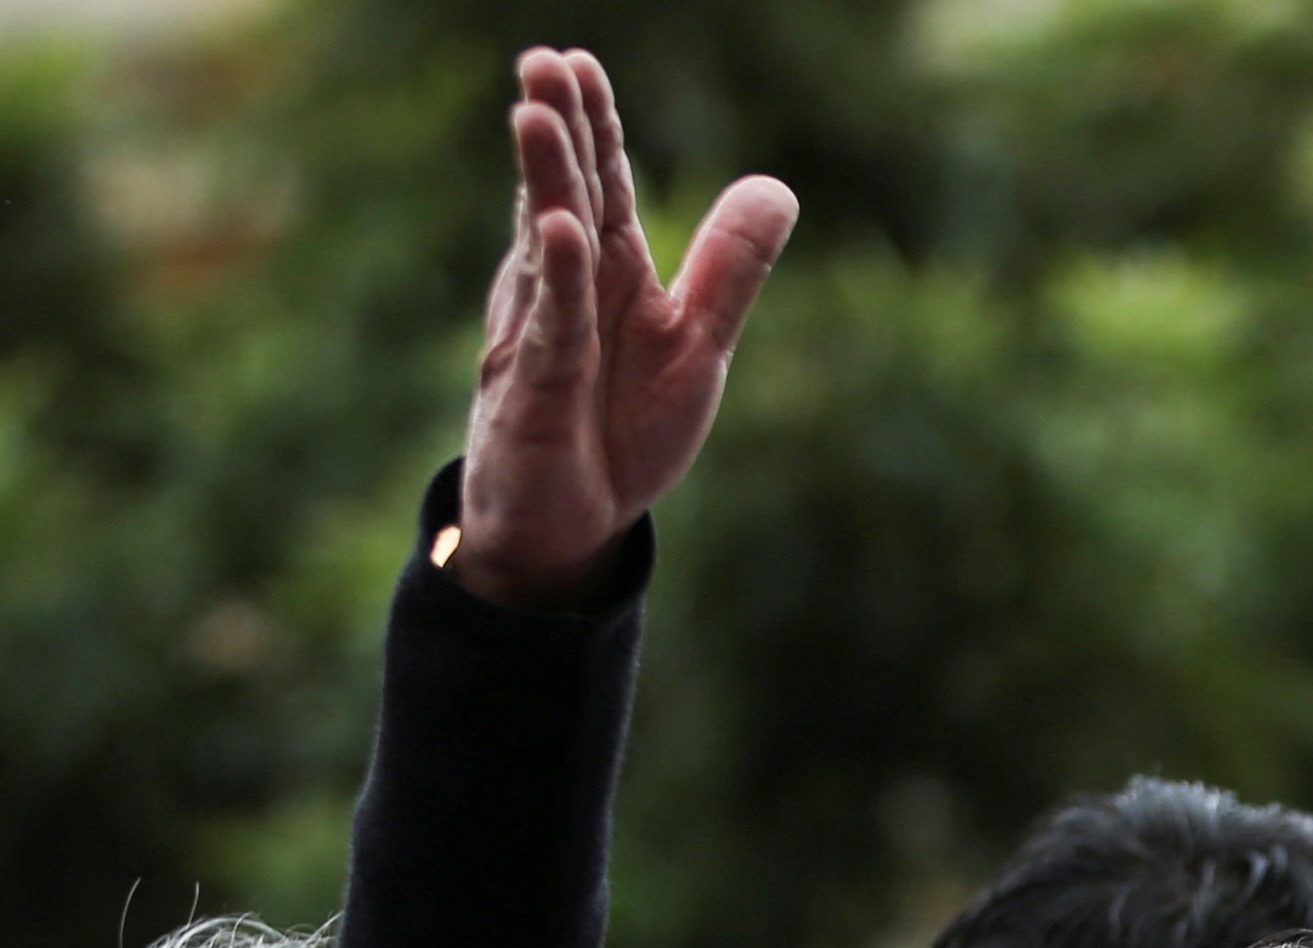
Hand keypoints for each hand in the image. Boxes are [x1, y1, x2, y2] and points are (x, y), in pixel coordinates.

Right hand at [454, 48, 799, 609]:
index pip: (604, 184)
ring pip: (549, 246)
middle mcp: (568, 290)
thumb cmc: (624, 428)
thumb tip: (776, 186)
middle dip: (559, 129)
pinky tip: (562, 231)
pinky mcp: (537, 392)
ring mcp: (545, 336)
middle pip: (570, 196)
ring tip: (537, 113)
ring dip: (545, 181)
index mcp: (610, 273)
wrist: (578, 522)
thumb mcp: (697, 343)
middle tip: (542, 60)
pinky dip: (559, 280)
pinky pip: (555, 328)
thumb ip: (731, 269)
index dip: (596, 126)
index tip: (578, 61)